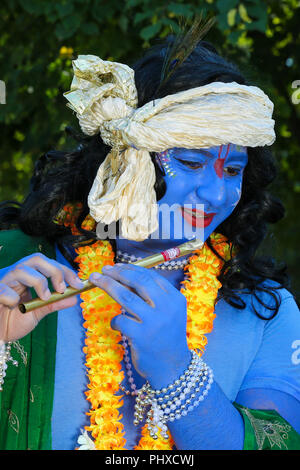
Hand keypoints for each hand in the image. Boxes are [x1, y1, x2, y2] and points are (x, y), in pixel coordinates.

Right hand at [0, 252, 83, 341]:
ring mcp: (2, 281)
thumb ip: (53, 304)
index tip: (78, 284)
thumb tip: (75, 298)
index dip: (64, 271)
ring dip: (38, 281)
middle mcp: (14, 274)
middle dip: (54, 271)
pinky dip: (12, 296)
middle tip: (63, 289)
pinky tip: (14, 306)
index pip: (48, 264)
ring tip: (44, 297)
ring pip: (21, 269)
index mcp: (26, 276)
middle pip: (36, 259)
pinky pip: (3, 289)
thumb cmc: (11, 321)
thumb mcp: (36, 312)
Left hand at [89, 263, 190, 388]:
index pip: (151, 276)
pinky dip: (114, 320)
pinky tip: (115, 324)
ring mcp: (154, 322)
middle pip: (138, 282)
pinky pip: (120, 320)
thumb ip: (153, 297)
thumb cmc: (167, 337)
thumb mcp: (169, 313)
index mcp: (175, 298)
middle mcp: (166, 308)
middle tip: (103, 269)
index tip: (116, 267)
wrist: (173, 368)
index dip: (131, 269)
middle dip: (118, 273)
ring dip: (108, 285)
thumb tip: (125, 276)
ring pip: (125, 297)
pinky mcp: (141, 336)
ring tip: (96, 279)